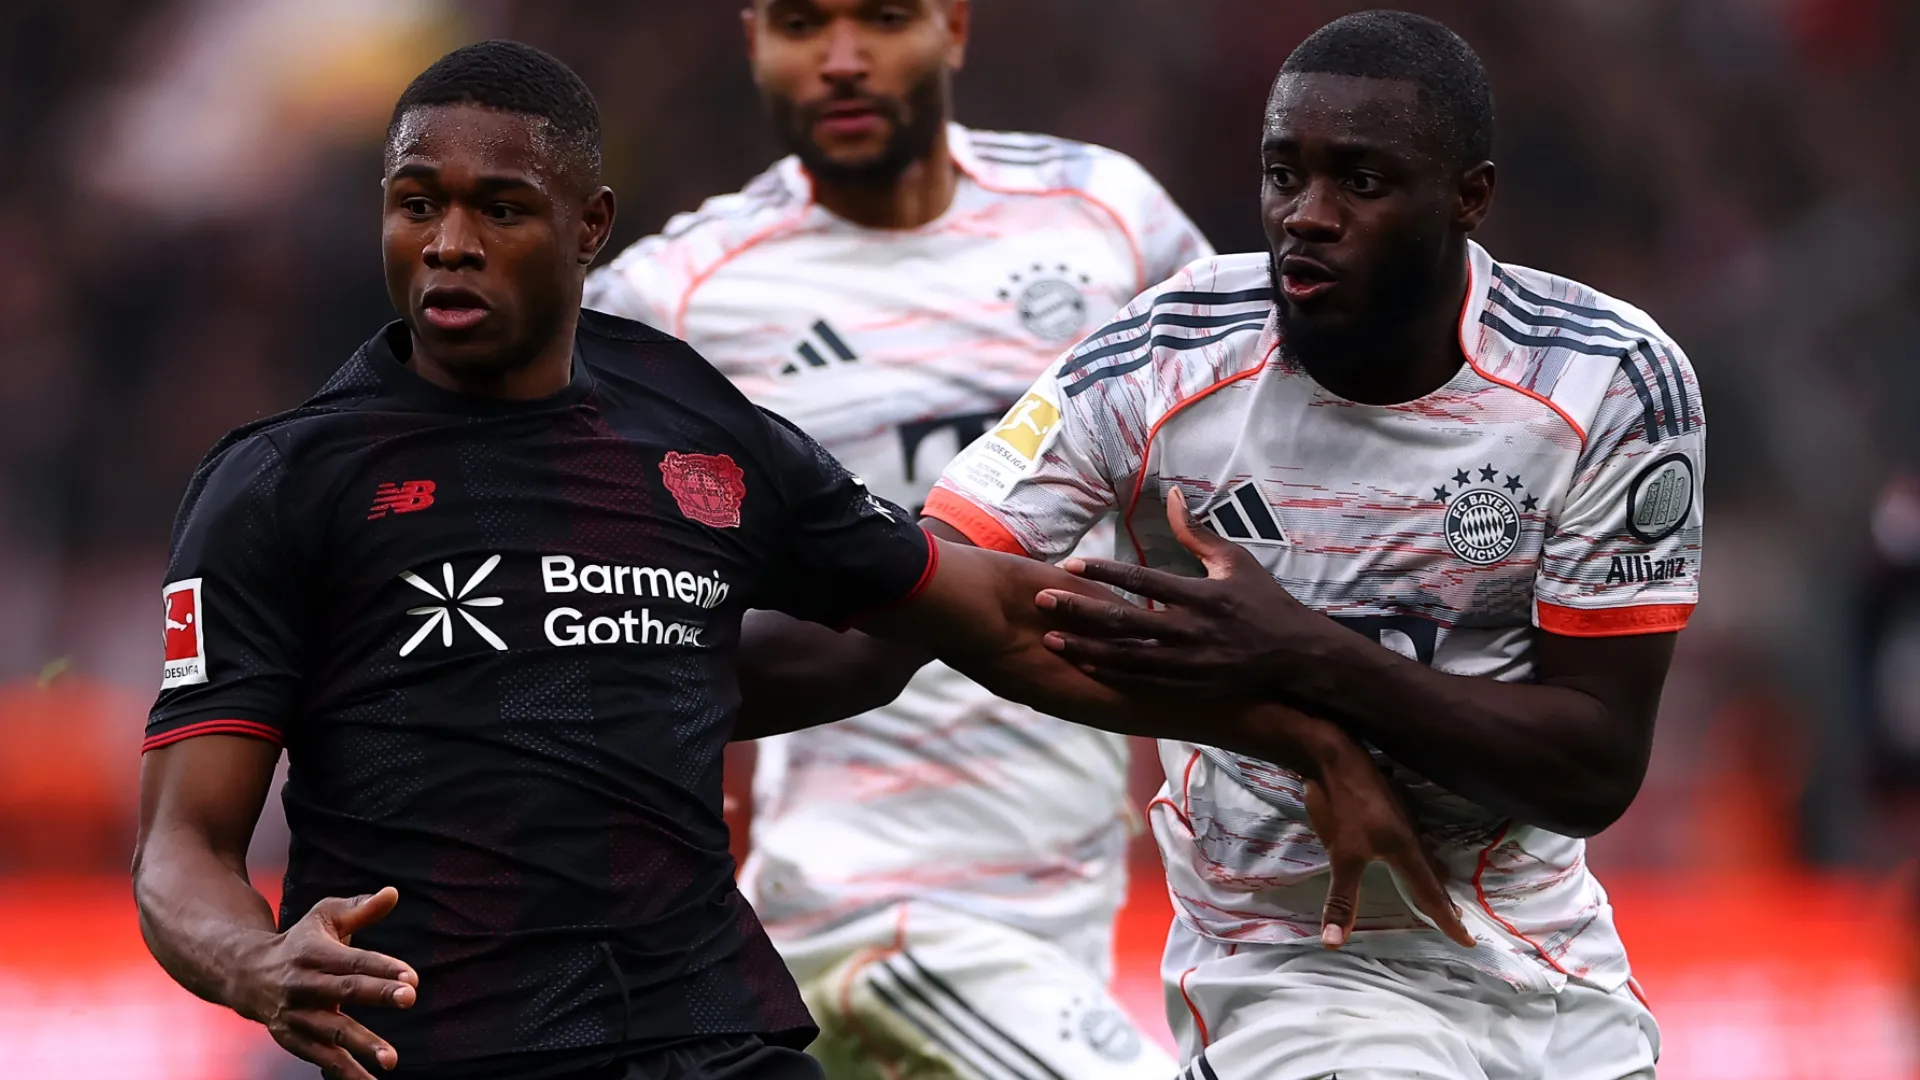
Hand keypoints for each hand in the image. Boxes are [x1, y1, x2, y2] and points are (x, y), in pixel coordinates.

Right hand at [226, 887, 417, 1078]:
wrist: (245, 974)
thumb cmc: (300, 941)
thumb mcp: (324, 918)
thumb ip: (360, 908)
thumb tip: (393, 892)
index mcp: (312, 952)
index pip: (352, 961)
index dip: (382, 968)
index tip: (412, 978)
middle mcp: (300, 984)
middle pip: (343, 991)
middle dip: (377, 995)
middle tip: (410, 998)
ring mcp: (293, 1014)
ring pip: (330, 1031)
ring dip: (361, 1045)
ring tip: (392, 1059)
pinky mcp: (290, 1038)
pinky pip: (318, 1058)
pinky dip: (342, 1072)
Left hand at [1034, 488, 1326, 696]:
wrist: (1297, 657)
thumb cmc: (1266, 602)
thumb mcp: (1237, 562)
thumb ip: (1198, 534)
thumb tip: (1173, 497)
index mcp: (1201, 596)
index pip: (1142, 581)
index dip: (1103, 573)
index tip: (1070, 566)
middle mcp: (1190, 631)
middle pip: (1123, 621)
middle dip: (1078, 611)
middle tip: (1041, 601)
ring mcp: (1188, 663)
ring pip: (1125, 657)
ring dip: (1084, 648)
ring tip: (1049, 638)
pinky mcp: (1189, 686)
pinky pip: (1141, 681)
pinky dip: (1110, 674)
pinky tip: (1083, 666)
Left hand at [1303, 750, 1473, 949]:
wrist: (1332, 754)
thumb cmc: (1341, 805)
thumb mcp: (1341, 855)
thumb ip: (1342, 899)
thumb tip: (1335, 943)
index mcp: (1405, 849)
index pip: (1431, 893)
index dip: (1447, 919)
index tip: (1468, 941)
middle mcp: (1410, 834)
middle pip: (1432, 873)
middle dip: (1443, 899)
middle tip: (1456, 920)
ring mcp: (1400, 816)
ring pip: (1422, 853)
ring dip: (1431, 874)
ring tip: (1439, 887)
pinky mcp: (1388, 804)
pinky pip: (1410, 837)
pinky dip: (1415, 855)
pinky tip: (1408, 851)